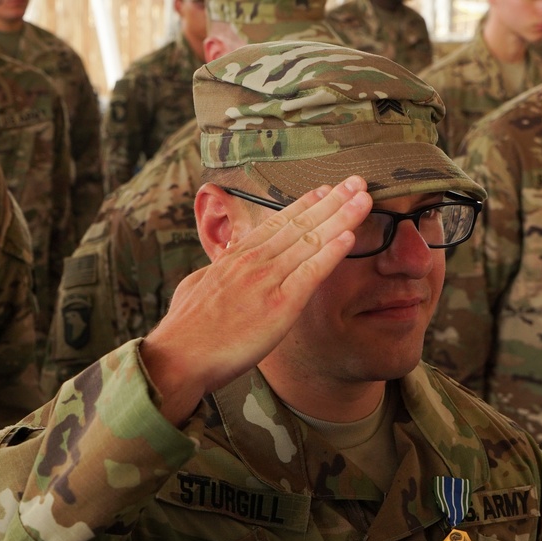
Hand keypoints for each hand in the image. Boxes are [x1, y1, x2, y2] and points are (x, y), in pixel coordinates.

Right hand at [141, 176, 372, 424]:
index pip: (277, 223)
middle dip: (332, 200)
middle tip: (357, 181)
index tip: (325, 189)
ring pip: (311, 241)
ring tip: (364, 198)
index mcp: (236, 257)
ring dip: (341, 217)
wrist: (177, 358)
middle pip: (300, 223)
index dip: (305, 204)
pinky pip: (311, 273)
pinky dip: (331, 253)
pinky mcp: (279, 306)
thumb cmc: (184, 331)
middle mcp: (254, 262)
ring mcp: (267, 281)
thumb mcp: (197, 288)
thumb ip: (216, 274)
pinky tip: (350, 237)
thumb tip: (220, 269)